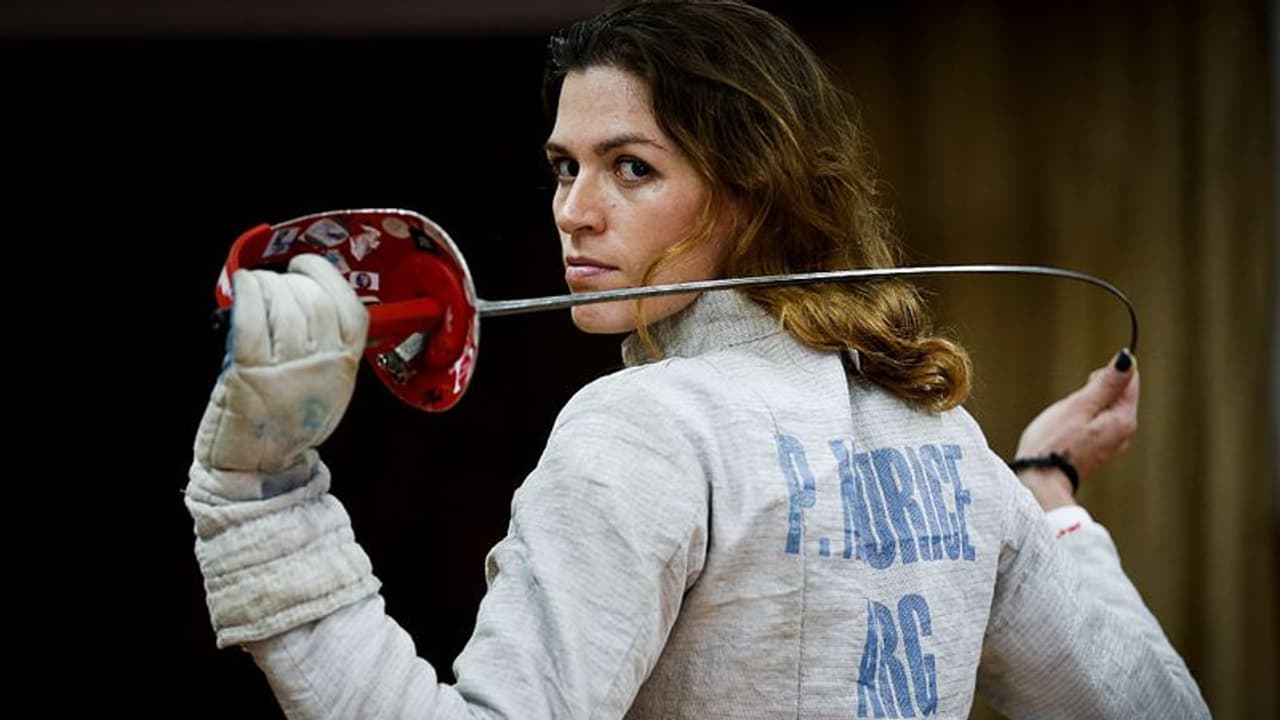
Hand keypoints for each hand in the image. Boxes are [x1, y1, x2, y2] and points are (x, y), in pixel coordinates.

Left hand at [194, 254, 368, 473]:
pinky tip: (244, 288)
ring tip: (257, 288)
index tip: (307, 267)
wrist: (259, 470)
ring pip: (283, 305)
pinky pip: (252, 320)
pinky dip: (247, 295)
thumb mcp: (327, 387)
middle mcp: (321, 366)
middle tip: (276, 281)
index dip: (327, 277)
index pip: (350, 308)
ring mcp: (287, 370)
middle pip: (314, 300)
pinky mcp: (251, 374)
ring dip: (267, 284)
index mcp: (344, 368)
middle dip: (291, 279)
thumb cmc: (287, 427)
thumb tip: (308, 301)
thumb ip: (328, 350)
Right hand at [1013, 350, 1138, 508]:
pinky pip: (1095, 424)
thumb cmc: (1054, 442)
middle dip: (1092, 393)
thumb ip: (1106, 383)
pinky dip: (1081, 422)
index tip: (1085, 388)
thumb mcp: (1079, 405)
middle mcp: (1124, 432)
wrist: (1040, 481)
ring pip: (1103, 409)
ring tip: (1066, 424)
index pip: (1129, 380)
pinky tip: (1066, 434)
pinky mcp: (1099, 450)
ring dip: (1084, 408)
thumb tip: (1127, 361)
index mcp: (1124, 418)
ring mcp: (1112, 443)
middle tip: (1071, 409)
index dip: (1104, 376)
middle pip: (1116, 394)